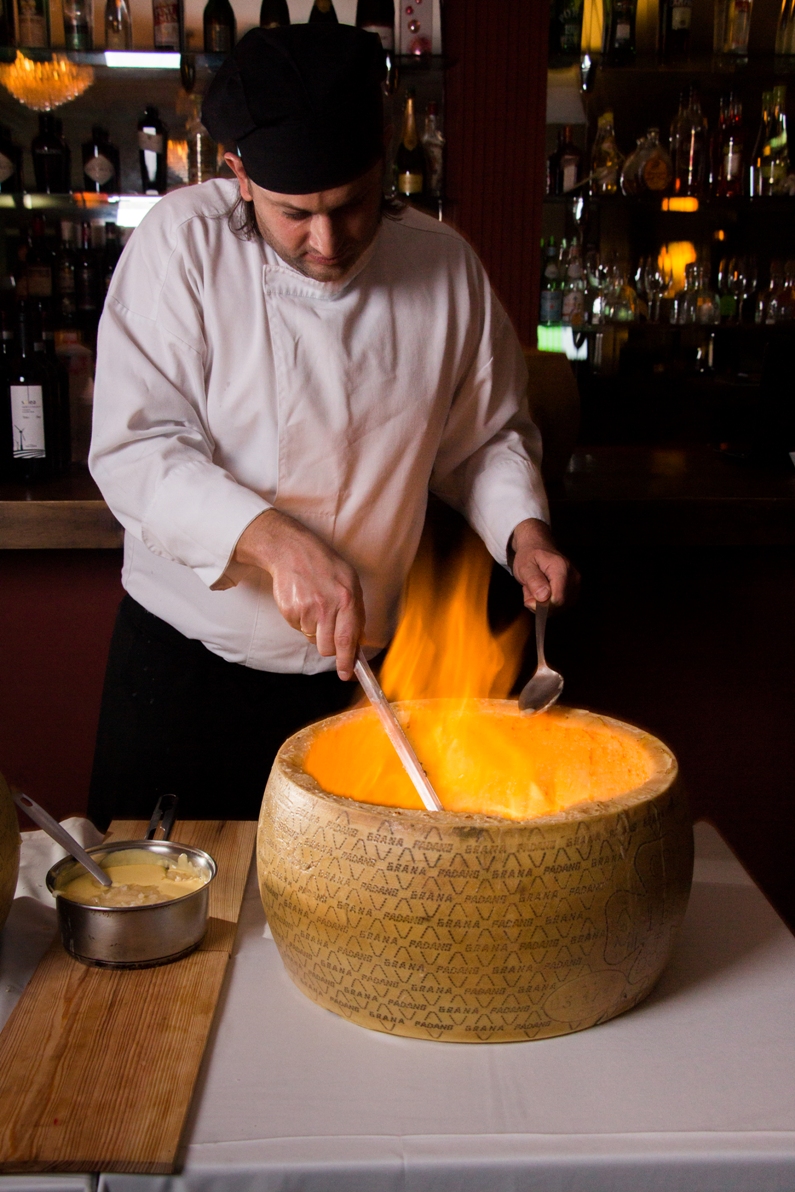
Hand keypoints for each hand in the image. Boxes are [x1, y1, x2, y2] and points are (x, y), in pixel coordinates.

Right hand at [234, 510, 364, 679]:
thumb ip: (356, 611)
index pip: (348, 640)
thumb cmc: (325, 566)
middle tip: (327, 630)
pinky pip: (298, 628)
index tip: (346, 674)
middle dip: (329, 647)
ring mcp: (306, 610)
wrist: (293, 551)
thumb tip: (359, 641)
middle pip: (327, 648)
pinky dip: (301, 620)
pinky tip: (303, 601)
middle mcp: (327, 607)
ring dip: (314, 629)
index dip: (347, 662)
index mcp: (347, 600)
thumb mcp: (350, 582)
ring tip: (315, 605)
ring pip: (312, 639)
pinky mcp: (290, 610)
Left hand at [509, 518, 576, 610]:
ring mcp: (576, 583)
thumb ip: (534, 581)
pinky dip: (549, 603)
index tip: (528, 600)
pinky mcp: (575, 589)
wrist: (538, 545)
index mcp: (561, 569)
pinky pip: (562, 605)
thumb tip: (543, 597)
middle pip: (559, 605)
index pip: (557, 599)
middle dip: (541, 605)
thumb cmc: (530, 555)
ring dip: (544, 604)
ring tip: (535, 589)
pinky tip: (542, 591)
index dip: (542, 606)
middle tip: (529, 590)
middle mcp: (573, 576)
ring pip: (560, 607)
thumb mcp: (524, 566)